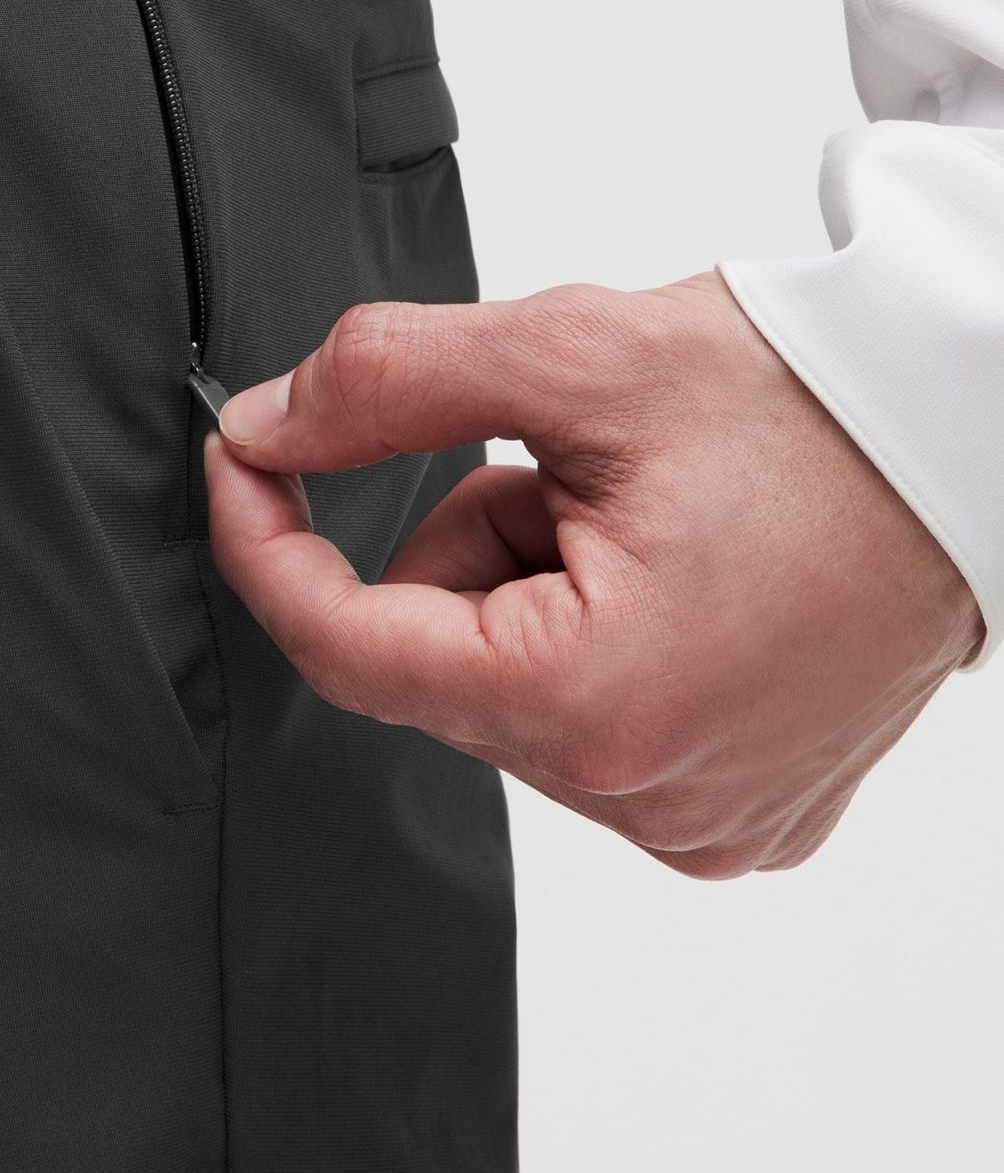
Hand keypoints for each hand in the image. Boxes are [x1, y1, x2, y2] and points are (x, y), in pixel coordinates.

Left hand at [205, 274, 983, 876]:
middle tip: (565, 468)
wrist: (960, 436)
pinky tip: (682, 580)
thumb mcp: (571, 355)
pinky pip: (589, 727)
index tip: (241, 466)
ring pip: (506, 691)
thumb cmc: (803, 401)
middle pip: (436, 662)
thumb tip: (263, 431)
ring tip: (647, 517)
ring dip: (531, 588)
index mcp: (594, 697)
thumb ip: (385, 384)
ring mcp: (697, 817)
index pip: (349, 648)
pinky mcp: (735, 813)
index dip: (269, 547)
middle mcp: (646, 793)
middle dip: (463, 543)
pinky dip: (594, 641)